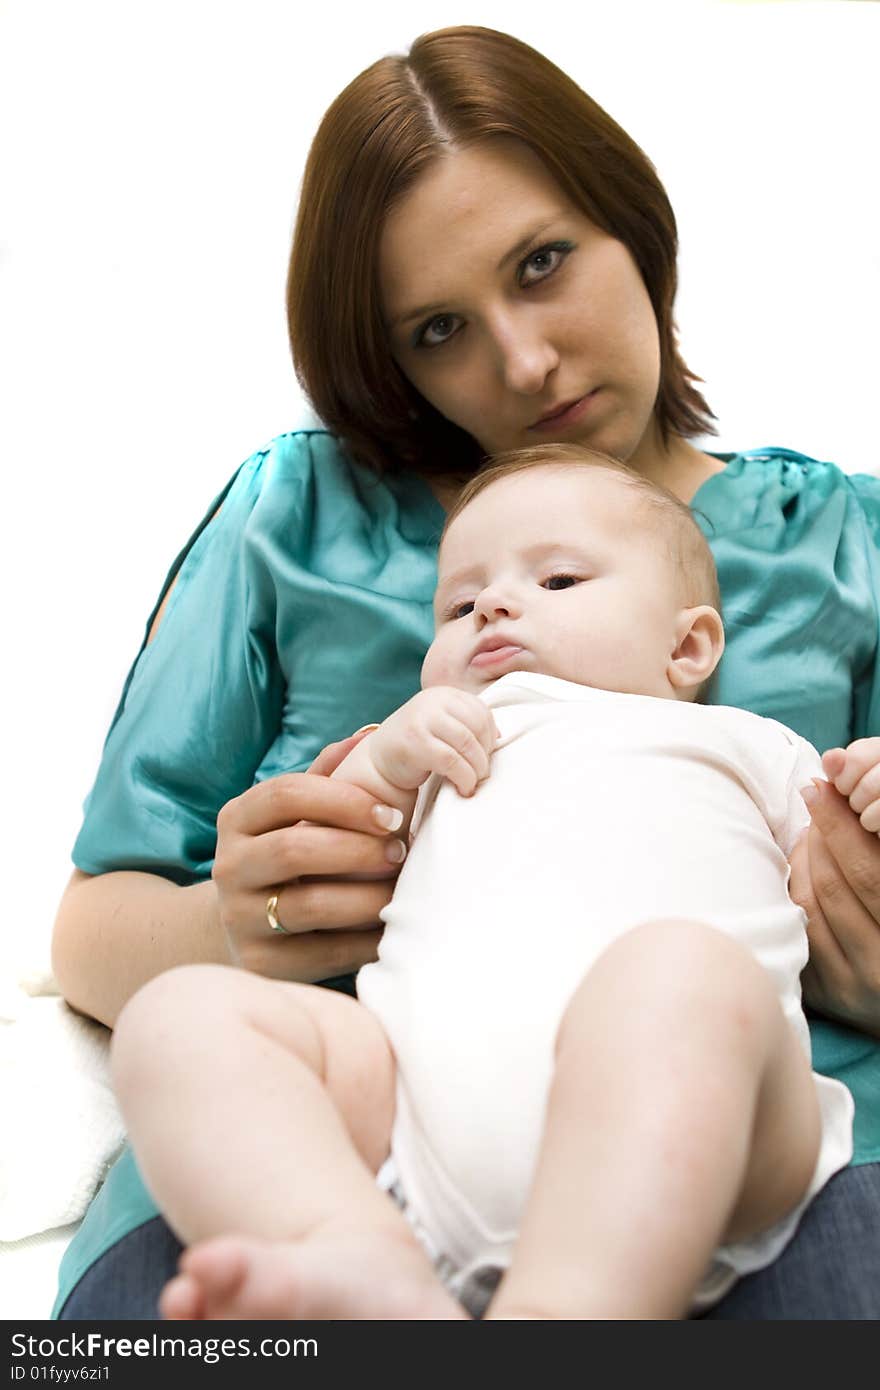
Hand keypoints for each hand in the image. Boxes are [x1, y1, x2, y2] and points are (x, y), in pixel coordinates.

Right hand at [212, 728, 406, 980]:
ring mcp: (240, 918)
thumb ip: (326, 775)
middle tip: (401, 852)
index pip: (286, 793)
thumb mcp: (294, 813)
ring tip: (400, 889)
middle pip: (294, 849)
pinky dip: (366, 939)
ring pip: (310, 904)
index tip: (392, 814)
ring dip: (368, 896)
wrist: (244, 925)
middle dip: (359, 850)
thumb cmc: (288, 854)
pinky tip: (391, 927)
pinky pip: (324, 952)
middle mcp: (229, 867)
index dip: (345, 801)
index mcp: (237, 819)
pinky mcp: (261, 963)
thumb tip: (368, 736)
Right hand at [369, 687, 499, 796]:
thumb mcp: (443, 727)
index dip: (490, 737)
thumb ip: (467, 725)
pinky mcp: (414, 742)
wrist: (379, 762)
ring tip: (472, 783)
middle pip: (477, 726)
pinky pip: (451, 761)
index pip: (481, 711)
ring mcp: (421, 719)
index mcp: (443, 694)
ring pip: (467, 743)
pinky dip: (464, 778)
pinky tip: (463, 788)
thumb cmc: (418, 747)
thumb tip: (500, 737)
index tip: (485, 757)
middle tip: (481, 774)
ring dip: (477, 769)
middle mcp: (431, 701)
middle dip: (485, 754)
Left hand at [790, 742, 879, 1036]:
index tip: (824, 788)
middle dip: (820, 832)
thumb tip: (836, 801)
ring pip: (811, 905)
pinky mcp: (825, 998)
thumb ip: (875, 858)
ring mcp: (851, 987)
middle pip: (837, 885)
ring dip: (802, 857)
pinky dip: (794, 889)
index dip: (842, 825)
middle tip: (813, 796)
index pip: (870, 872)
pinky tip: (798, 865)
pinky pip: (798, 929)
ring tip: (807, 828)